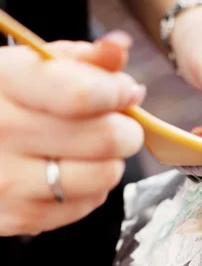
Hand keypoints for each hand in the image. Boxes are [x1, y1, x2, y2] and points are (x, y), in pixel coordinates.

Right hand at [0, 33, 145, 235]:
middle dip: (126, 129)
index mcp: (4, 83)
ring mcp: (10, 181)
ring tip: (91, 150)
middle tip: (117, 124)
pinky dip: (91, 188)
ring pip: (104, 175)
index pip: (81, 94)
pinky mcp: (20, 217)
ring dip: (110, 161)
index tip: (124, 91)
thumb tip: (121, 48)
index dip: (116, 92)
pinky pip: (87, 204)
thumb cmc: (0, 103)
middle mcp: (3, 133)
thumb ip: (78, 57)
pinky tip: (70, 172)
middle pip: (105, 137)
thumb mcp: (26, 67)